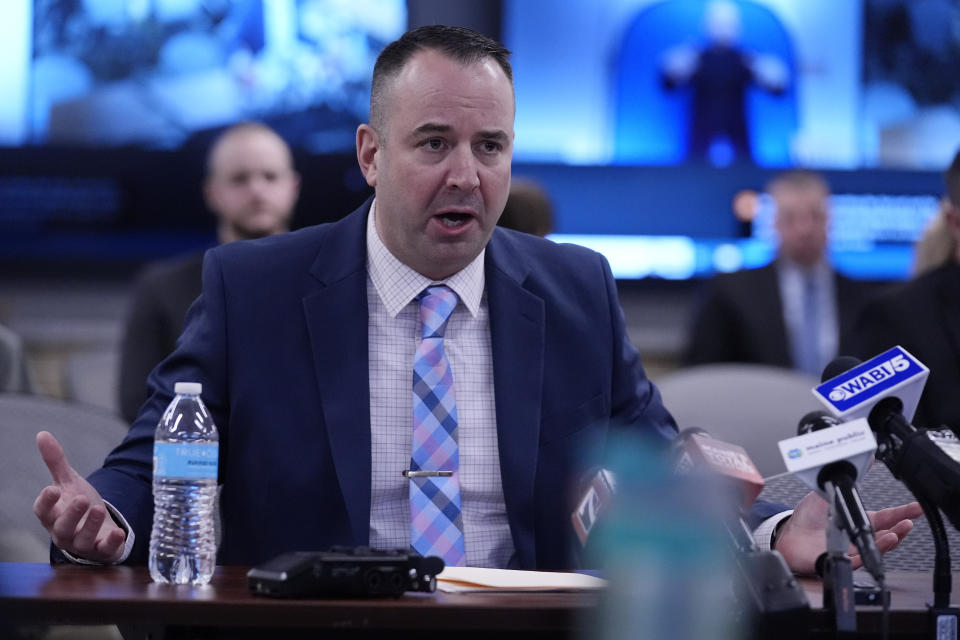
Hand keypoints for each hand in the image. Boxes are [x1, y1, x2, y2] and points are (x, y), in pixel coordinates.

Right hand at [33, 431, 125, 562]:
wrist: (99, 528)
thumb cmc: (78, 505)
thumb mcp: (69, 482)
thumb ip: (56, 462)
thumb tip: (42, 434)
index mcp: (53, 515)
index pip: (43, 511)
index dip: (46, 502)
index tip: (52, 489)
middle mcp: (65, 532)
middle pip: (62, 527)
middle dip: (71, 514)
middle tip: (82, 498)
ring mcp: (83, 543)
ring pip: (82, 540)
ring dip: (90, 525)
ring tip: (98, 509)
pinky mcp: (102, 551)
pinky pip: (105, 551)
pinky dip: (111, 543)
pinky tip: (118, 533)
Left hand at [774, 491, 923, 574]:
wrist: (787, 533)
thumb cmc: (807, 517)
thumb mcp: (828, 492)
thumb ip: (847, 478)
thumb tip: (863, 459)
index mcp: (858, 520)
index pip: (886, 517)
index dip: (903, 513)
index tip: (916, 509)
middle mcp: (857, 536)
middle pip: (885, 535)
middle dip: (900, 530)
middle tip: (907, 523)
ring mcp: (849, 549)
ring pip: (874, 549)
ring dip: (887, 543)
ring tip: (894, 534)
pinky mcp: (838, 559)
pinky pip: (854, 561)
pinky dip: (864, 556)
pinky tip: (868, 548)